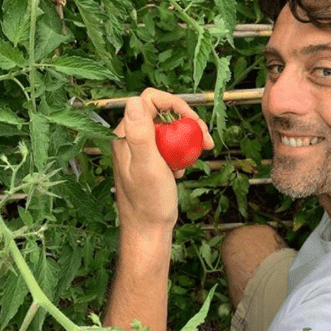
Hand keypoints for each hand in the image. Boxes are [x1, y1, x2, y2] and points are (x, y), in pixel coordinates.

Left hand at [111, 88, 213, 234]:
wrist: (149, 230)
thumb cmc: (148, 202)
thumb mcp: (147, 166)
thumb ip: (140, 133)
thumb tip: (134, 100)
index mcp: (125, 134)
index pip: (150, 100)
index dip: (174, 104)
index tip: (192, 121)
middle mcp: (131, 138)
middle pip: (164, 113)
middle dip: (188, 121)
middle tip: (205, 139)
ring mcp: (142, 149)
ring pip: (171, 129)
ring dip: (190, 137)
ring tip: (203, 150)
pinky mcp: (152, 160)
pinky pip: (171, 145)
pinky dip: (184, 152)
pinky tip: (184, 169)